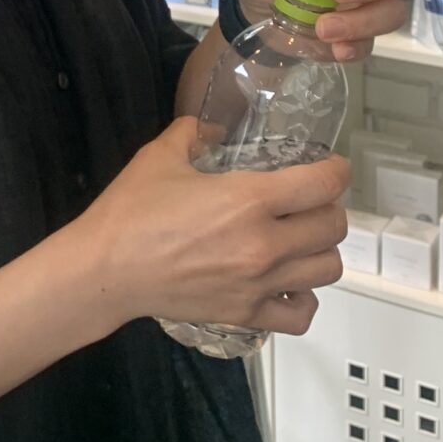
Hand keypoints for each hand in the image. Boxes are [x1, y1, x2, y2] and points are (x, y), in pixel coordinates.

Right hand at [79, 117, 352, 336]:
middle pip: (334, 227)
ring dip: (319, 249)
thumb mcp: (160, 156)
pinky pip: (302, 312)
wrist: (107, 269)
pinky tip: (285, 281)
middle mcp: (266, 243)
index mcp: (249, 199)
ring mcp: (260, 283)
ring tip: (298, 239)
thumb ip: (193, 133)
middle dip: (327, 207)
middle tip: (306, 201)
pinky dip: (303, 296)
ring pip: (328, 268)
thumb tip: (213, 128)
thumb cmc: (131, 211)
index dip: (335, 171)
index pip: (323, 184)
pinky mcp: (248, 314)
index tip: (329, 167)